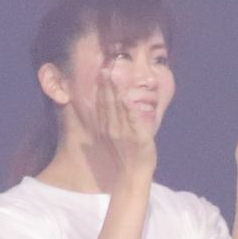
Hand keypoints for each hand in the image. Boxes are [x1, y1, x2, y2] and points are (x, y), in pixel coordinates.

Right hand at [94, 68, 158, 183]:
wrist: (133, 176)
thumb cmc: (124, 156)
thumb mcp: (111, 138)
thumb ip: (107, 123)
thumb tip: (100, 110)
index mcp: (106, 126)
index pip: (102, 102)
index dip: (101, 85)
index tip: (102, 68)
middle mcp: (111, 128)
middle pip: (107, 101)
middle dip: (107, 82)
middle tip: (107, 63)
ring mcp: (123, 133)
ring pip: (118, 108)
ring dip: (116, 90)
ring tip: (114, 73)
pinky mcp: (137, 139)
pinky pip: (133, 121)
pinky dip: (129, 110)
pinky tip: (127, 97)